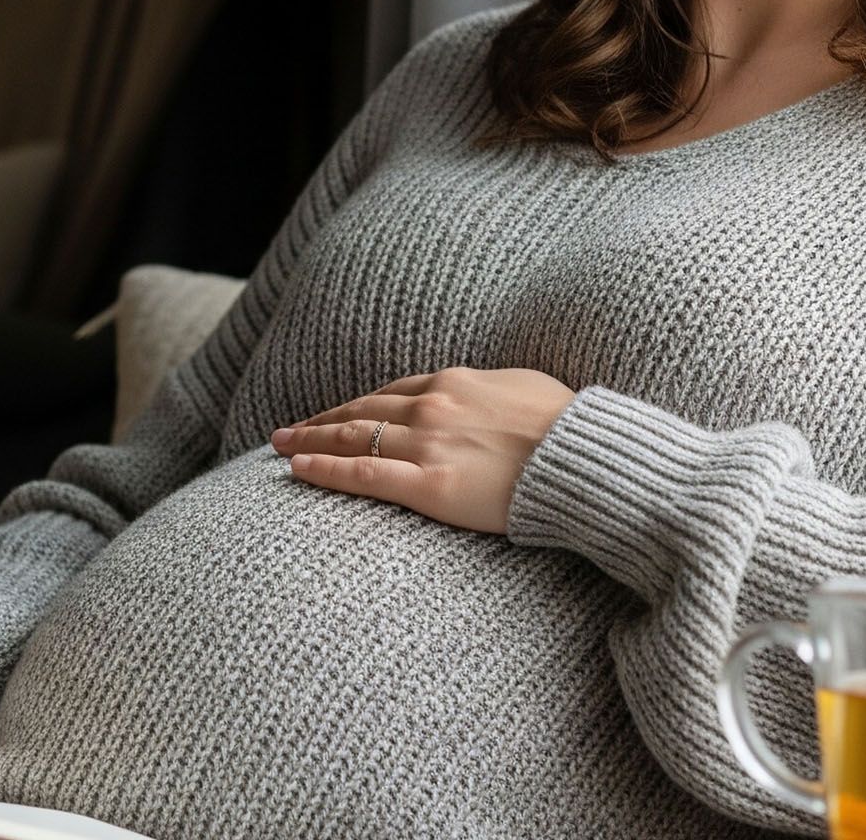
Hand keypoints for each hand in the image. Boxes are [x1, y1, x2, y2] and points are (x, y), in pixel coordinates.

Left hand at [270, 366, 577, 533]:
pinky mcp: (430, 484)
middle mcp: (432, 406)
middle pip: (360, 410)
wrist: (584, 458)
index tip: (332, 414)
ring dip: (310, 441)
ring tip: (280, 447)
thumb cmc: (567, 426)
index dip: (355, 404)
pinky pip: (364, 475)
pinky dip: (326, 471)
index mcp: (454, 381)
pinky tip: (299, 471)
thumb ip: (491, 390)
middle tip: (286, 431)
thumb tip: (483, 395)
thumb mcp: (526, 388)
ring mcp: (428, 444)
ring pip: (353, 438)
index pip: (389, 392)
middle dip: (319, 421)